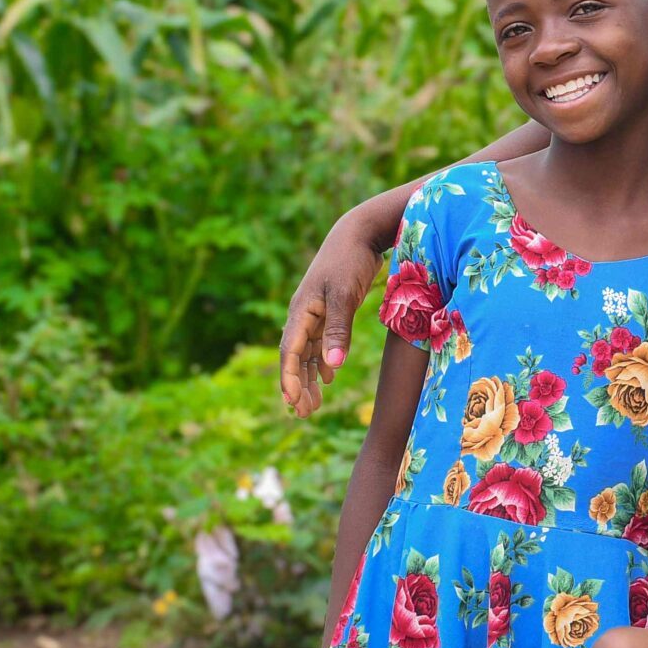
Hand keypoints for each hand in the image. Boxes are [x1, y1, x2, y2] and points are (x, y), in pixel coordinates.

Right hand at [280, 211, 389, 416]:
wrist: (358, 233)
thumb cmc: (350, 260)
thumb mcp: (345, 295)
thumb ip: (339, 329)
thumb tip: (333, 365)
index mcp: (300, 311)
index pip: (289, 353)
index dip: (289, 379)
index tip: (292, 403)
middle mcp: (303, 314)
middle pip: (296, 358)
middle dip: (298, 386)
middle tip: (304, 414)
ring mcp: (315, 312)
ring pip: (308, 352)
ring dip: (310, 378)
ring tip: (314, 405)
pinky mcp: (329, 310)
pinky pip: (320, 342)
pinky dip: (323, 361)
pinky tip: (328, 378)